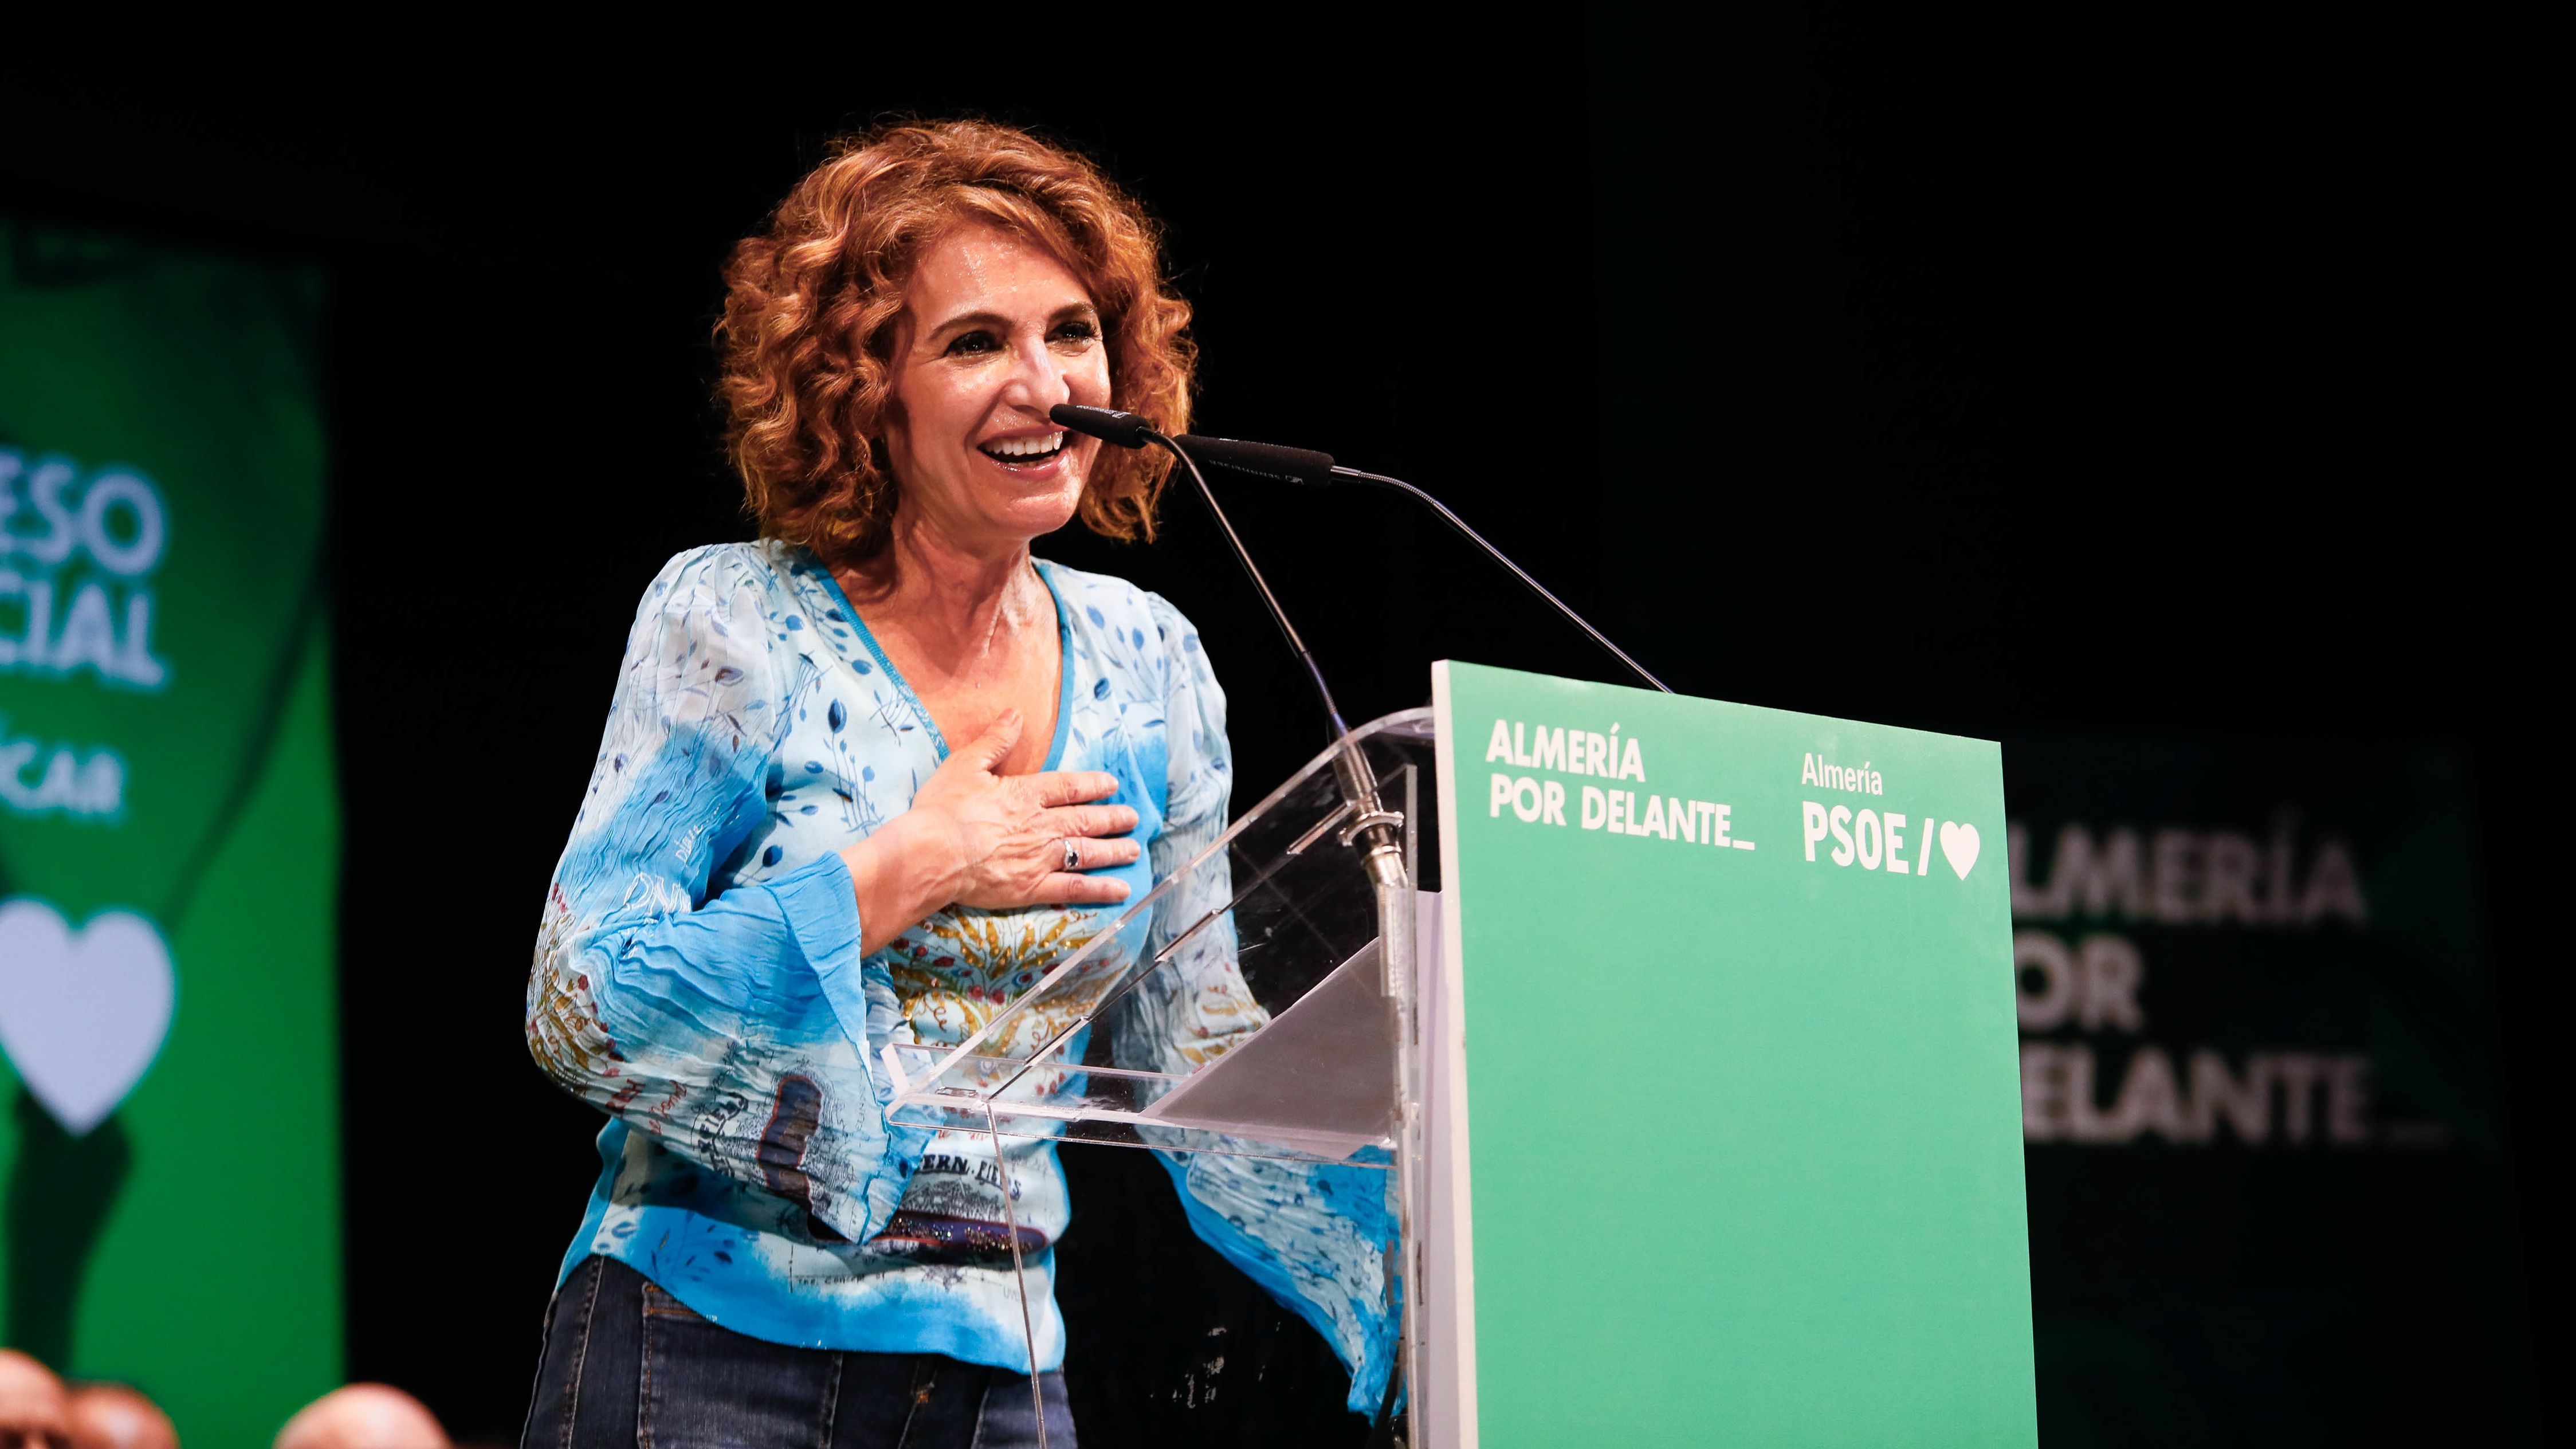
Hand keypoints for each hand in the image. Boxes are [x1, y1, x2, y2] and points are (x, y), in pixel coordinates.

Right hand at [840, 709, 1140, 950]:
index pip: (1067, 786)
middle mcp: (1041, 825)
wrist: (932, 854)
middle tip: (1132, 819)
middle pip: (1084, 820)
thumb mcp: (965, 764)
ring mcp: (1040, 858)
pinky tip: (1121, 890)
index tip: (1111, 785)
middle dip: (1111, 819)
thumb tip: (1015, 714)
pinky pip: (1075, 888)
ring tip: (1133, 849)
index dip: (1092, 785)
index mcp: (1025, 794)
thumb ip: (995, 740)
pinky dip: (1101, 889)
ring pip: (1087, 852)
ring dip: (1113, 851)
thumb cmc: (943, 809)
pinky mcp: (1033, 887)